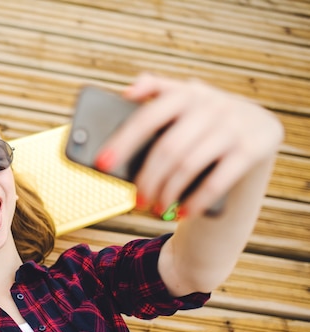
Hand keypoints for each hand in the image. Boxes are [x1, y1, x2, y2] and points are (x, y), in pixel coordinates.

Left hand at [97, 73, 282, 216]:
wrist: (257, 126)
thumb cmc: (203, 119)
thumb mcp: (184, 100)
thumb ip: (156, 91)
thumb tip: (128, 92)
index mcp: (186, 92)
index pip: (147, 118)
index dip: (123, 141)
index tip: (102, 164)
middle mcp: (211, 105)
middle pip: (167, 148)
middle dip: (147, 179)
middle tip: (135, 199)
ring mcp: (233, 126)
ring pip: (188, 166)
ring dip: (167, 192)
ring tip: (155, 208)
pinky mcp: (252, 149)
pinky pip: (216, 181)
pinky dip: (195, 201)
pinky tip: (182, 213)